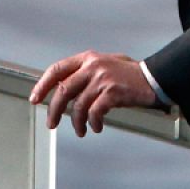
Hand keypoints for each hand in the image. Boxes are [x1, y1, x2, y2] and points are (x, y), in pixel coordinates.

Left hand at [28, 50, 157, 136]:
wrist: (154, 77)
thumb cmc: (130, 74)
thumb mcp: (104, 65)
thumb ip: (84, 73)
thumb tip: (63, 89)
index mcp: (88, 58)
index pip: (57, 69)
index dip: (43, 85)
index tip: (36, 98)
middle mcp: (92, 66)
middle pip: (63, 90)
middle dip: (54, 110)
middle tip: (52, 123)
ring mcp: (102, 78)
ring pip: (78, 105)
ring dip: (77, 122)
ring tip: (81, 130)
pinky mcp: (112, 92)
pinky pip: (94, 112)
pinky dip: (93, 123)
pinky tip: (96, 126)